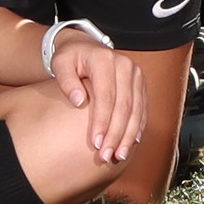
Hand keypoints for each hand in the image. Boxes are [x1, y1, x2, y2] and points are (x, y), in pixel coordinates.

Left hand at [45, 30, 148, 167]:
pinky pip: (142, 108)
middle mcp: (125, 66)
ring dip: (129, 136)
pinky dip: (138, 127)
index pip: (106, 96)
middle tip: (106, 156)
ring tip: (119, 155)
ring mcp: (136, 75)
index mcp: (105, 60)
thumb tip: (79, 102)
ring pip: (137, 110)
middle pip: (124, 106)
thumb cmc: (70, 58)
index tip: (95, 144)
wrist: (86, 47)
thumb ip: (66, 81)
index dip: (102, 122)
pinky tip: (132, 143)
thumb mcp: (60, 64)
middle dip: (116, 134)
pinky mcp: (141, 83)